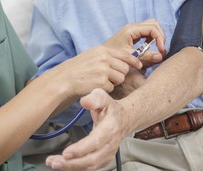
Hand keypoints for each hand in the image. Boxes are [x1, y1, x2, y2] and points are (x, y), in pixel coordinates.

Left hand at [46, 88, 130, 170]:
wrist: (124, 119)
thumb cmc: (110, 108)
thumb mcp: (103, 97)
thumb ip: (94, 98)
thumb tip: (84, 101)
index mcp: (110, 128)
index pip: (96, 142)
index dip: (81, 149)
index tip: (65, 153)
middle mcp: (110, 144)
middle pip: (92, 159)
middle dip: (72, 163)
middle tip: (54, 162)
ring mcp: (107, 154)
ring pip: (89, 166)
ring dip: (70, 167)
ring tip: (53, 163)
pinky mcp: (103, 160)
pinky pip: (88, 168)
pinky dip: (74, 168)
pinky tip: (61, 164)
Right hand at [47, 19, 165, 99]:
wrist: (64, 79)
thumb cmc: (76, 69)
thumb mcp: (91, 56)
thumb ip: (107, 56)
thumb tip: (126, 60)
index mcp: (102, 50)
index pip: (125, 54)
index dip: (134, 61)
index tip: (138, 65)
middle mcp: (104, 58)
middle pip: (125, 68)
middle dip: (120, 74)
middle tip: (110, 78)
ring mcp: (103, 70)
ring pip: (120, 78)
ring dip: (113, 82)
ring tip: (100, 81)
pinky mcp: (101, 82)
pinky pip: (112, 87)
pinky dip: (105, 89)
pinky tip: (95, 86)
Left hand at [104, 19, 166, 56]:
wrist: (101, 58)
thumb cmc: (112, 57)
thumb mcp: (130, 57)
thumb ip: (145, 56)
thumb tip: (160, 56)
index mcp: (131, 29)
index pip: (153, 28)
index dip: (160, 39)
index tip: (161, 50)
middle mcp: (132, 27)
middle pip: (154, 25)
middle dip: (160, 36)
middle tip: (161, 50)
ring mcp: (132, 29)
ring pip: (151, 27)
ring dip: (156, 37)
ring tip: (155, 49)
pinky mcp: (132, 34)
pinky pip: (146, 32)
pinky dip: (151, 39)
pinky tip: (148, 48)